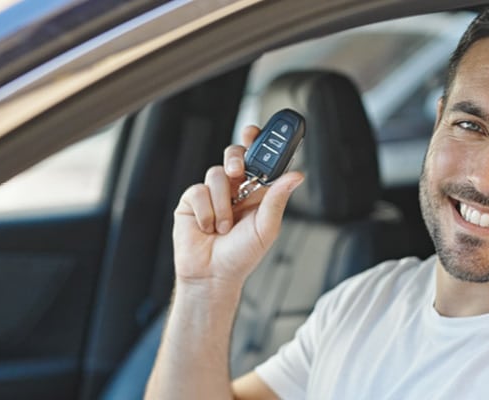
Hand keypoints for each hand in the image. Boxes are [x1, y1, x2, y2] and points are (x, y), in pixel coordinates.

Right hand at [172, 125, 304, 289]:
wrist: (212, 276)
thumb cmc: (242, 256)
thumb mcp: (266, 227)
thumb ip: (277, 198)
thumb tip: (296, 175)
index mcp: (256, 192)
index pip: (258, 159)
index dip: (257, 141)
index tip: (256, 131)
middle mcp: (234, 189)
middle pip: (234, 154)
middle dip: (235, 158)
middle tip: (238, 173)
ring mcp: (212, 193)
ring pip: (216, 174)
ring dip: (222, 205)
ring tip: (224, 228)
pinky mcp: (191, 201)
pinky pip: (197, 191)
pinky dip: (205, 212)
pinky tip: (207, 227)